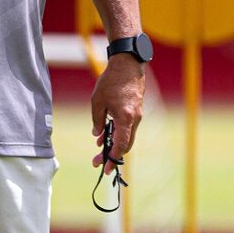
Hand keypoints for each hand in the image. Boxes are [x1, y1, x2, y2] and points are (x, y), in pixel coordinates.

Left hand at [91, 54, 145, 173]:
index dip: (113, 158)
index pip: (121, 145)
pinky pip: (127, 126)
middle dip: (112, 154)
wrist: (127, 65)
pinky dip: (117, 132)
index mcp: (125, 119)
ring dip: (114, 142)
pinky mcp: (135, 110)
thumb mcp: (98, 101)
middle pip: (125, 144)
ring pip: (126, 135)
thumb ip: (97, 120)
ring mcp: (136, 115)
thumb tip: (97, 134)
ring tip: (99, 146)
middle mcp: (134, 120)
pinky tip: (106, 132)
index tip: (105, 168)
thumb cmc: (111, 81)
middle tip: (99, 161)